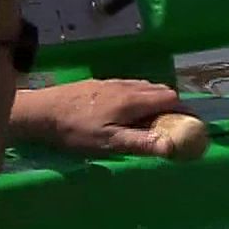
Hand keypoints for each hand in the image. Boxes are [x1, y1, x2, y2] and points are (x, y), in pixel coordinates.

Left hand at [11, 79, 185, 157]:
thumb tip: (173, 146)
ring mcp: (111, 82)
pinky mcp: (99, 84)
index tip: (187, 125)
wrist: (41, 112)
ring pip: (143, 87)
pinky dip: (138, 98)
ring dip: (154, 101)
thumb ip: (142, 143)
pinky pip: (128, 87)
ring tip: (150, 121)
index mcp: (133, 100)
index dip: (182, 110)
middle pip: (159, 90)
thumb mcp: (110, 142)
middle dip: (170, 106)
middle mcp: (126, 86)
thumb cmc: (75, 130)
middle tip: (170, 127)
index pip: (170, 97)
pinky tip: (125, 113)